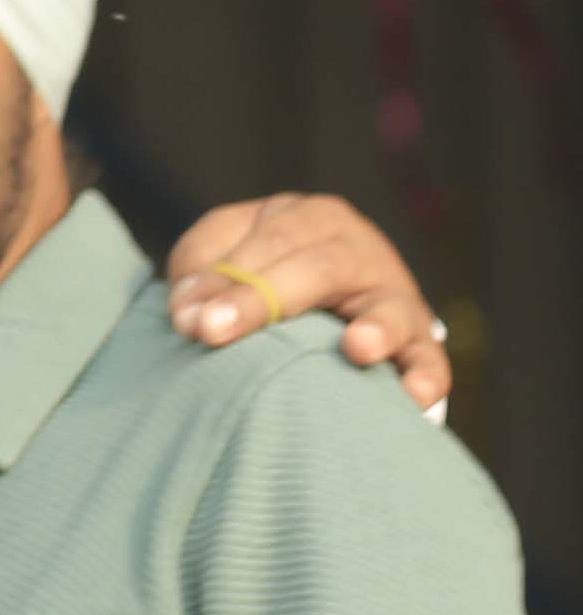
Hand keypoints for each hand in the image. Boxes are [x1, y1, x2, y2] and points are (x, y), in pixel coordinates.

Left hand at [168, 192, 449, 412]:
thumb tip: (188, 313)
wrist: (323, 288)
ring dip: (376, 328)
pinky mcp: (415, 339)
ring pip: (389, 307)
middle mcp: (357, 248)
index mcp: (307, 219)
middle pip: (318, 269)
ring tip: (359, 349)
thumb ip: (201, 272)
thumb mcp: (224, 252)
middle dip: (262, 299)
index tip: (186, 319)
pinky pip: (428, 358)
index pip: (269, 241)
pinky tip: (414, 394)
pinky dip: (425, 374)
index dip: (225, 277)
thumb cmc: (257, 269)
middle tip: (212, 332)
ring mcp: (392, 294)